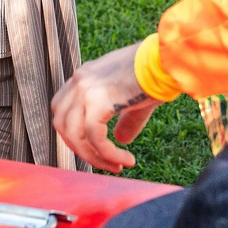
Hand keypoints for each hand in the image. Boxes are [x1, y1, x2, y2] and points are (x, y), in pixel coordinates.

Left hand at [51, 42, 158, 171]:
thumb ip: (125, 119)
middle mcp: (80, 81)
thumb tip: (122, 140)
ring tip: (115, 167)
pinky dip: (108, 154)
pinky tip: (125, 160)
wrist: (166, 60)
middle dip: (79, 148)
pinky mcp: (98, 100)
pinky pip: (95, 138)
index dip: (71, 133)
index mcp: (84, 76)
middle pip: (61, 124)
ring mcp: (85, 90)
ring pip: (75, 135)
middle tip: (102, 162)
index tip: (90, 147)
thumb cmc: (157, 73)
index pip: (62, 109)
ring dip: (93, 157)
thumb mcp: (134, 98)